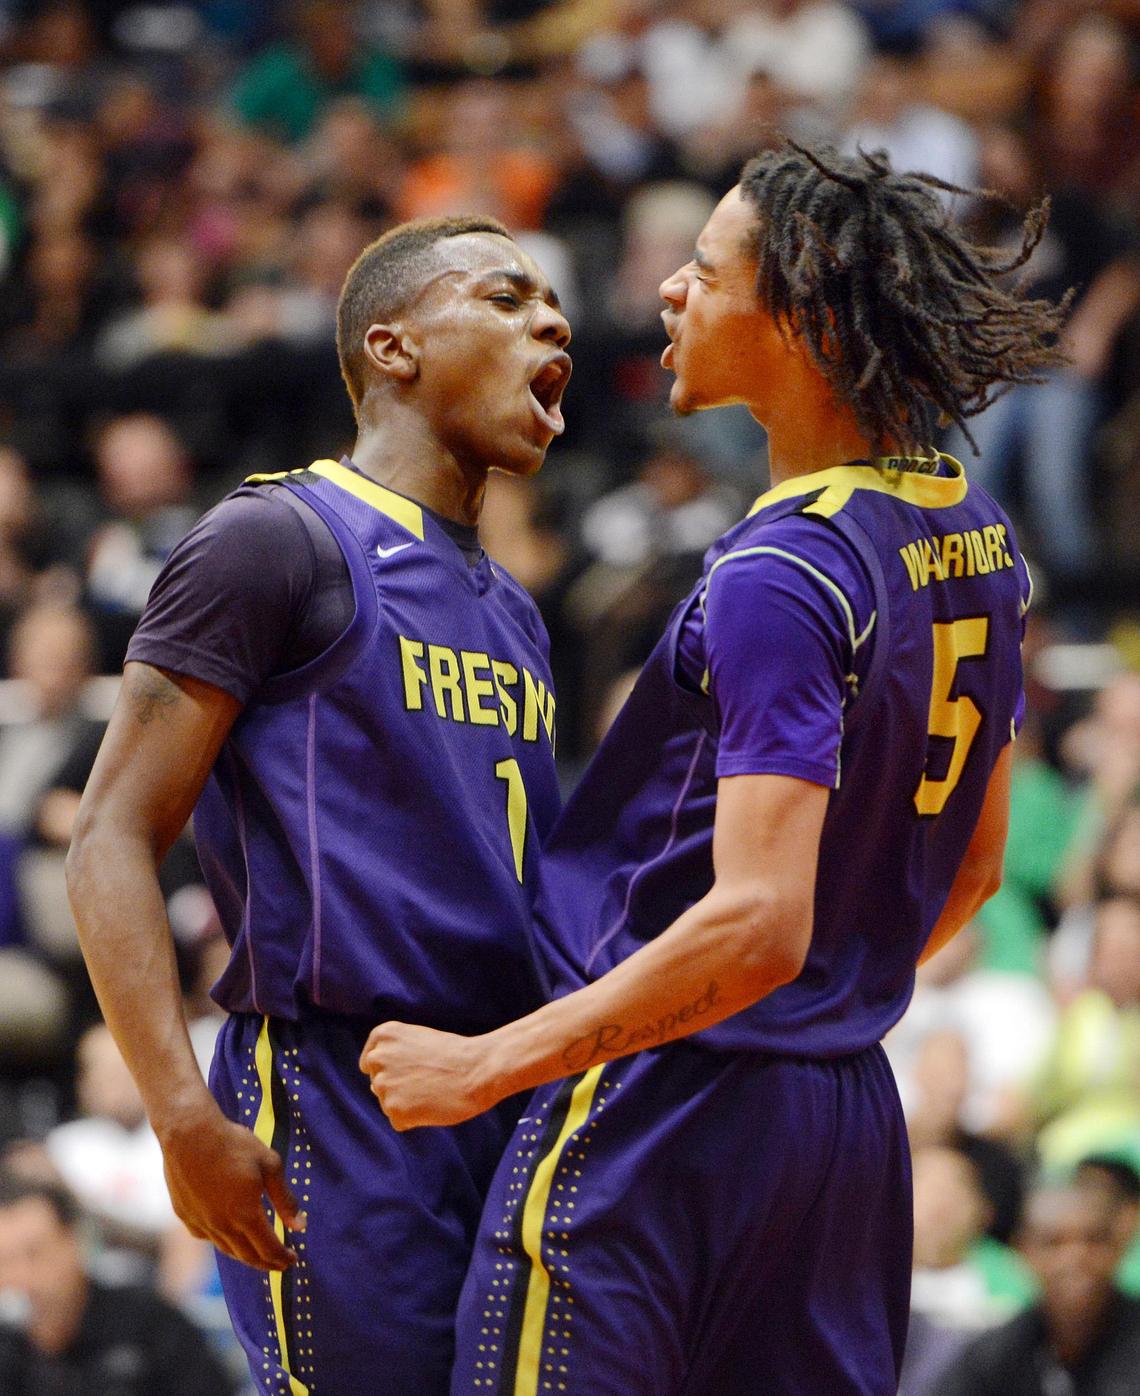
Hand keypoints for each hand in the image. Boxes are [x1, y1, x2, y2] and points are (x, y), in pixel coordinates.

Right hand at [158, 1102, 304, 1270]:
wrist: (189, 1134)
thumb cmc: (234, 1144)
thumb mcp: (269, 1165)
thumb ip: (284, 1199)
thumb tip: (300, 1226)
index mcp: (245, 1214)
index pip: (268, 1248)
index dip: (282, 1258)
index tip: (293, 1260)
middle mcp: (221, 1225)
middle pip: (247, 1255)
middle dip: (267, 1263)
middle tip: (280, 1264)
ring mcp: (200, 1222)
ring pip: (226, 1249)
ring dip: (245, 1256)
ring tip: (258, 1254)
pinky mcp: (185, 1216)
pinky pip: (208, 1237)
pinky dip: (223, 1242)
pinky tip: (228, 1236)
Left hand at [359, 1022, 493, 1129]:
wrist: (479, 1070)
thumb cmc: (455, 1055)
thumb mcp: (419, 1040)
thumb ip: (392, 1057)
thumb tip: (372, 1088)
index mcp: (384, 1035)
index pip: (370, 1061)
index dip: (394, 1068)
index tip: (415, 1067)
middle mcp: (378, 1057)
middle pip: (378, 1083)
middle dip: (399, 1086)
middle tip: (429, 1080)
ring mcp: (383, 1084)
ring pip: (388, 1103)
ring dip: (408, 1103)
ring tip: (433, 1092)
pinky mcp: (394, 1110)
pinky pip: (399, 1121)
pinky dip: (414, 1119)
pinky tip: (433, 1106)